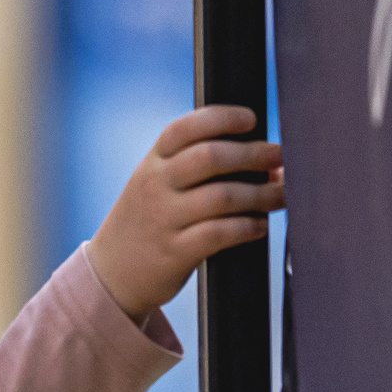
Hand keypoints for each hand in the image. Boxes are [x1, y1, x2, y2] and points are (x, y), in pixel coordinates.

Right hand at [86, 106, 283, 318]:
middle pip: (209, 157)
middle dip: (252, 154)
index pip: (184, 128)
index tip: (251, 119)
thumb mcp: (156, 184)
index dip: (220, 118)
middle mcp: (156, 186)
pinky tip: (260, 225)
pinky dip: (247, 227)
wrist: (111, 273)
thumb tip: (266, 159)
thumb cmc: (148, 221)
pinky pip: (219, 234)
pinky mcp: (175, 252)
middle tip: (280, 156)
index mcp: (153, 162)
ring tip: (281, 194)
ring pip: (221, 197)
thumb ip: (197, 168)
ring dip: (260, 194)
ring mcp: (164, 219)